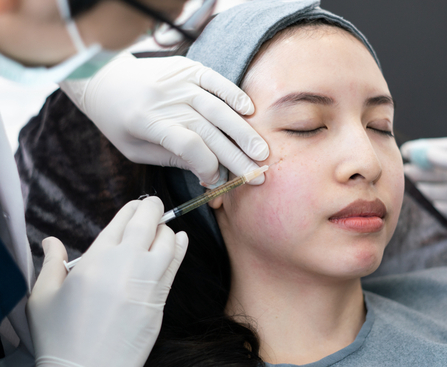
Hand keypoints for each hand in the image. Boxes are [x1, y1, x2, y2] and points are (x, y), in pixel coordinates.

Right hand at [27, 197, 187, 366]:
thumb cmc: (62, 337)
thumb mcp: (43, 296)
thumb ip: (50, 263)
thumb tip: (50, 242)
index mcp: (97, 258)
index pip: (121, 220)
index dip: (132, 208)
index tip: (135, 206)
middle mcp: (126, 263)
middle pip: (147, 222)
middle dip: (152, 208)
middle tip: (153, 205)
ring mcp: (147, 279)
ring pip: (167, 239)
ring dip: (165, 228)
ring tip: (160, 228)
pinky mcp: (160, 298)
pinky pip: (176, 263)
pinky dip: (180, 246)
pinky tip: (181, 238)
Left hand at [60, 53, 268, 186]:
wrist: (101, 77)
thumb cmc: (116, 120)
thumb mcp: (134, 149)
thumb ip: (171, 158)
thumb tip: (207, 173)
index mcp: (147, 122)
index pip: (189, 146)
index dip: (208, 166)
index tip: (216, 181)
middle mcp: (165, 100)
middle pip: (209, 132)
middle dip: (236, 157)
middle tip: (258, 174)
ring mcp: (178, 81)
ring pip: (217, 109)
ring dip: (243, 132)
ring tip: (261, 151)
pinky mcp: (186, 68)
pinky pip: (215, 80)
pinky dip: (233, 94)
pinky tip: (249, 111)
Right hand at [401, 137, 446, 237]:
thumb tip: (426, 154)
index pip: (444, 150)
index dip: (424, 150)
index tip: (404, 151)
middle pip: (439, 171)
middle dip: (419, 170)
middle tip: (397, 172)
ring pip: (441, 190)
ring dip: (424, 188)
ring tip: (404, 188)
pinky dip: (435, 207)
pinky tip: (422, 205)